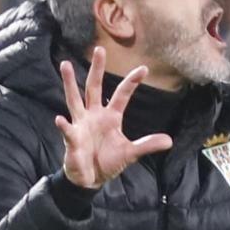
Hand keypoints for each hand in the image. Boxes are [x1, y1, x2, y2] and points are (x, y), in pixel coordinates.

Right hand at [55, 47, 172, 188]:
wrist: (90, 179)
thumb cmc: (108, 162)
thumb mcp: (130, 153)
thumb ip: (147, 145)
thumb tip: (169, 141)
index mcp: (110, 116)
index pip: (122, 95)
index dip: (131, 82)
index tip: (144, 68)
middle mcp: (94, 115)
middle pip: (94, 87)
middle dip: (97, 69)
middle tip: (99, 49)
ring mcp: (81, 124)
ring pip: (74, 99)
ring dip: (69, 83)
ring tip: (65, 65)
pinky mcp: (72, 139)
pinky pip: (68, 131)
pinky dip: (64, 126)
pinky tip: (60, 119)